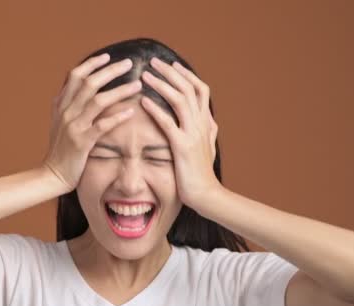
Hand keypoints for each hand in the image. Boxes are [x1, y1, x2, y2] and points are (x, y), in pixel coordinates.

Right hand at [43, 53, 142, 192]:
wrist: (52, 175)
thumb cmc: (60, 150)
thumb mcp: (59, 122)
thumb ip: (68, 105)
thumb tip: (77, 87)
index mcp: (60, 104)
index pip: (75, 76)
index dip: (92, 64)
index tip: (108, 56)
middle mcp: (66, 111)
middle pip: (89, 82)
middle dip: (111, 70)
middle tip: (129, 63)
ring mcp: (73, 126)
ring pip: (98, 100)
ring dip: (120, 90)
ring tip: (138, 85)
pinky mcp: (82, 142)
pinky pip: (103, 125)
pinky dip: (118, 116)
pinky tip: (132, 111)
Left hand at [139, 57, 219, 209]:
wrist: (207, 195)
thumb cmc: (202, 174)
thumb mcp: (209, 148)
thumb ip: (208, 131)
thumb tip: (210, 119)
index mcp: (206, 123)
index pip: (200, 89)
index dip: (186, 75)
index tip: (172, 65)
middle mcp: (201, 124)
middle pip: (189, 88)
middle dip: (171, 72)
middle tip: (154, 61)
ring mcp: (193, 134)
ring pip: (179, 100)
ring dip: (162, 84)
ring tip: (145, 75)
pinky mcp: (182, 147)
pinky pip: (168, 123)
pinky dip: (156, 110)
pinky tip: (143, 102)